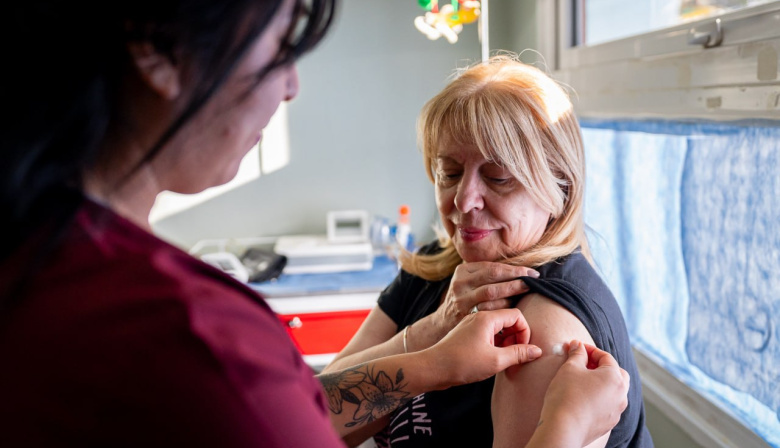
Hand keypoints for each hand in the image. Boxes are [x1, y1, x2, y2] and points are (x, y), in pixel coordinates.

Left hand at [426, 308, 541, 388]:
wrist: (432, 368)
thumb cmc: (462, 363)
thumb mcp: (495, 361)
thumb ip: (518, 354)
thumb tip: (537, 351)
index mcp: (487, 318)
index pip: (516, 315)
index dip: (525, 332)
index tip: (523, 349)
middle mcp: (479, 316)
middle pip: (508, 319)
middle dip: (516, 336)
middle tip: (514, 354)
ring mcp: (472, 324)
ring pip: (498, 326)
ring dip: (506, 341)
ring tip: (504, 358)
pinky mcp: (467, 333)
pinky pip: (488, 333)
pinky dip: (495, 342)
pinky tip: (493, 357)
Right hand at [429, 262, 538, 338]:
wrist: (444, 322)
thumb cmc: (466, 297)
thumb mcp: (469, 280)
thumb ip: (486, 273)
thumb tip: (519, 268)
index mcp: (462, 271)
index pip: (492, 267)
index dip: (514, 269)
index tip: (531, 272)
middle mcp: (460, 284)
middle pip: (493, 278)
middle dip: (516, 278)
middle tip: (533, 280)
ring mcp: (462, 301)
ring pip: (493, 295)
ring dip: (513, 293)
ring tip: (527, 290)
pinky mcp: (467, 316)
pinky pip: (491, 310)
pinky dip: (505, 307)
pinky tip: (514, 306)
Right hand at [539, 340, 629, 446]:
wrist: (563, 428)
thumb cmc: (566, 395)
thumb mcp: (569, 368)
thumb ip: (577, 354)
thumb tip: (577, 345)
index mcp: (615, 378)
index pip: (605, 357)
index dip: (590, 350)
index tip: (576, 348)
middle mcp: (621, 395)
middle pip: (616, 373)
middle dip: (601, 366)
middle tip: (583, 363)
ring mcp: (616, 411)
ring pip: (613, 391)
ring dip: (601, 383)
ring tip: (582, 381)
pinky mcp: (608, 423)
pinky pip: (607, 405)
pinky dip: (598, 398)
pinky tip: (582, 398)